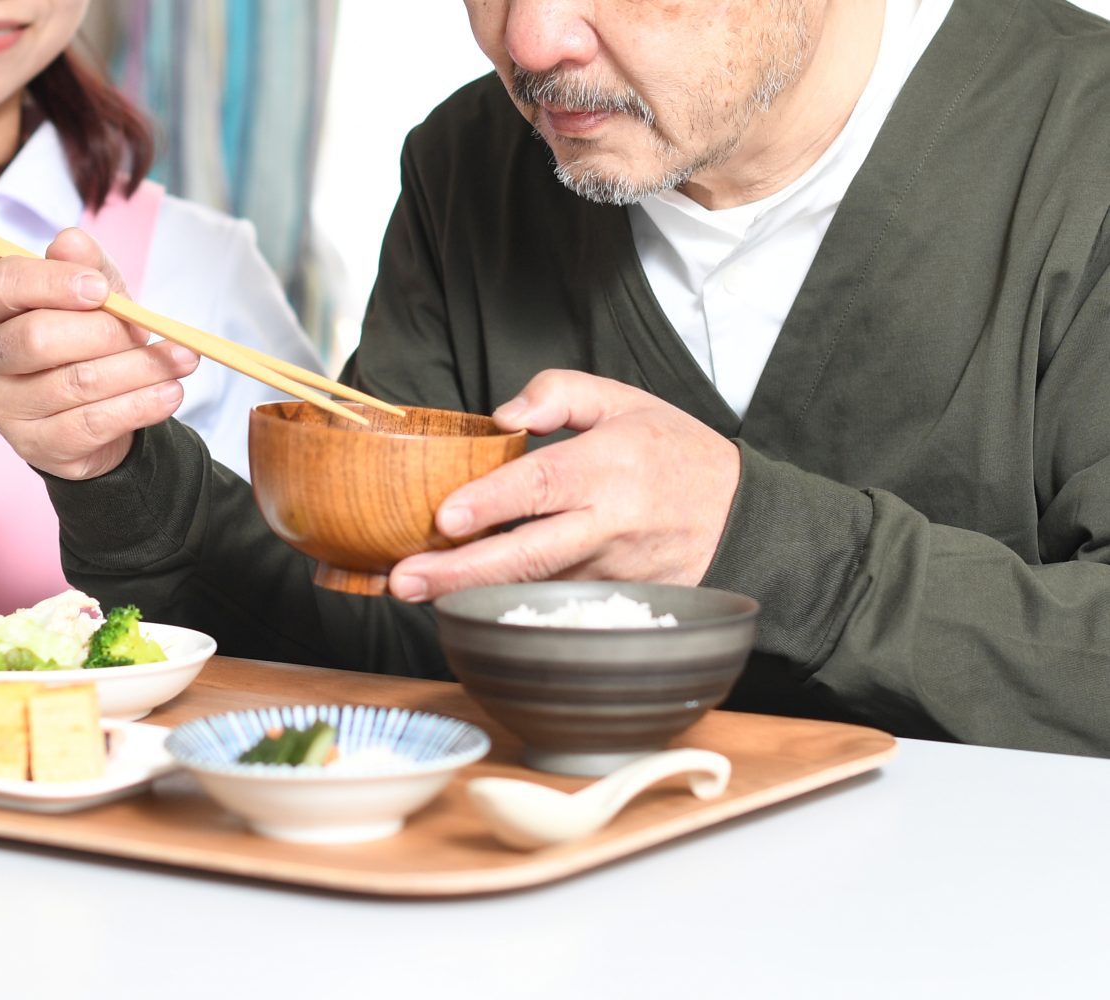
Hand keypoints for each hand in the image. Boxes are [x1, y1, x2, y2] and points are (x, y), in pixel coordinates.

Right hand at [0, 227, 199, 480]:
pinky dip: (140, 406)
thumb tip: (71, 241)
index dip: (54, 282)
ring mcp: (4, 407)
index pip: (6, 284)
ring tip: (183, 360)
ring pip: (76, 383)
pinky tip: (171, 393)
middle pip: (38, 338)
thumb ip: (86, 267)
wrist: (91, 411)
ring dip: (139, 369)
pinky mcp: (36, 446)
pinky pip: (93, 424)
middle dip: (104, 332)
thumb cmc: (84, 340)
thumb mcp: (92, 296)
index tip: (102, 289)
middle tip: (144, 330)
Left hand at [387, 370, 739, 600]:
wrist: (746, 521)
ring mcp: (609, 572)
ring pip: (531, 587)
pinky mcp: (611, 601)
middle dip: (460, 572)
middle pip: (527, 555)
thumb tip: (504, 413)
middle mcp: (607, 525)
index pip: (542, 486)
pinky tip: (459, 603)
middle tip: (403, 582)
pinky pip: (549, 602)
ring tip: (411, 591)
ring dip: (469, 592)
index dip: (492, 502)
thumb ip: (561, 391)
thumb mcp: (627, 401)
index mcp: (608, 467)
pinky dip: (504, 604)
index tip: (445, 518)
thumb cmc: (677, 455)